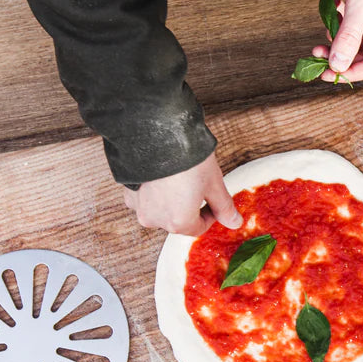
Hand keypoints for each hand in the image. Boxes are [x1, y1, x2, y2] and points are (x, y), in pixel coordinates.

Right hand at [123, 153, 242, 235]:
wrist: (158, 133)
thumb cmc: (188, 159)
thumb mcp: (213, 184)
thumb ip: (223, 207)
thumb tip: (234, 222)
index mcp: (179, 222)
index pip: (197, 228)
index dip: (209, 215)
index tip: (212, 200)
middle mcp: (156, 219)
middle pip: (177, 220)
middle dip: (189, 207)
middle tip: (197, 185)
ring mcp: (139, 207)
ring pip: (160, 210)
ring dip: (170, 200)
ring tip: (179, 178)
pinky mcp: (128, 192)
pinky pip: (144, 198)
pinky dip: (153, 191)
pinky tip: (161, 175)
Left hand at [312, 0, 362, 82]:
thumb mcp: (361, 6)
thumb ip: (348, 38)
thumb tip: (336, 66)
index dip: (348, 72)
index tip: (325, 72)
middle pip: (358, 53)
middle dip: (336, 47)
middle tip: (316, 48)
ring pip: (350, 35)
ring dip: (335, 22)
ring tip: (331, 2)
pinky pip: (348, 18)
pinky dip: (338, 5)